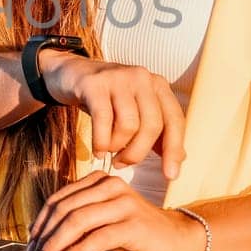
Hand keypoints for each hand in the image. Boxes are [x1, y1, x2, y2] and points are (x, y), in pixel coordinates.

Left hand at [24, 169, 203, 250]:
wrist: (175, 237)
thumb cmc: (135, 231)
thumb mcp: (103, 221)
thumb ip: (78, 222)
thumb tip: (42, 240)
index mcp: (99, 180)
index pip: (59, 199)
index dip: (41, 222)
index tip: (31, 243)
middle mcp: (111, 185)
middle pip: (65, 209)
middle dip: (45, 236)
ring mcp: (124, 202)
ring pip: (78, 221)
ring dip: (56, 245)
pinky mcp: (134, 223)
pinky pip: (97, 238)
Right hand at [37, 52, 186, 179]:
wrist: (72, 74)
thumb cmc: (107, 99)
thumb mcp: (135, 111)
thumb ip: (156, 133)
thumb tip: (178, 159)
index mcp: (158, 85)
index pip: (175, 120)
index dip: (174, 150)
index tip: (170, 176)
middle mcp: (142, 78)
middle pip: (152, 125)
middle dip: (138, 153)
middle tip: (123, 164)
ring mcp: (118, 78)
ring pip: (128, 125)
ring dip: (117, 147)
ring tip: (108, 153)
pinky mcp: (95, 84)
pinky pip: (103, 120)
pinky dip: (101, 142)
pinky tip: (97, 150)